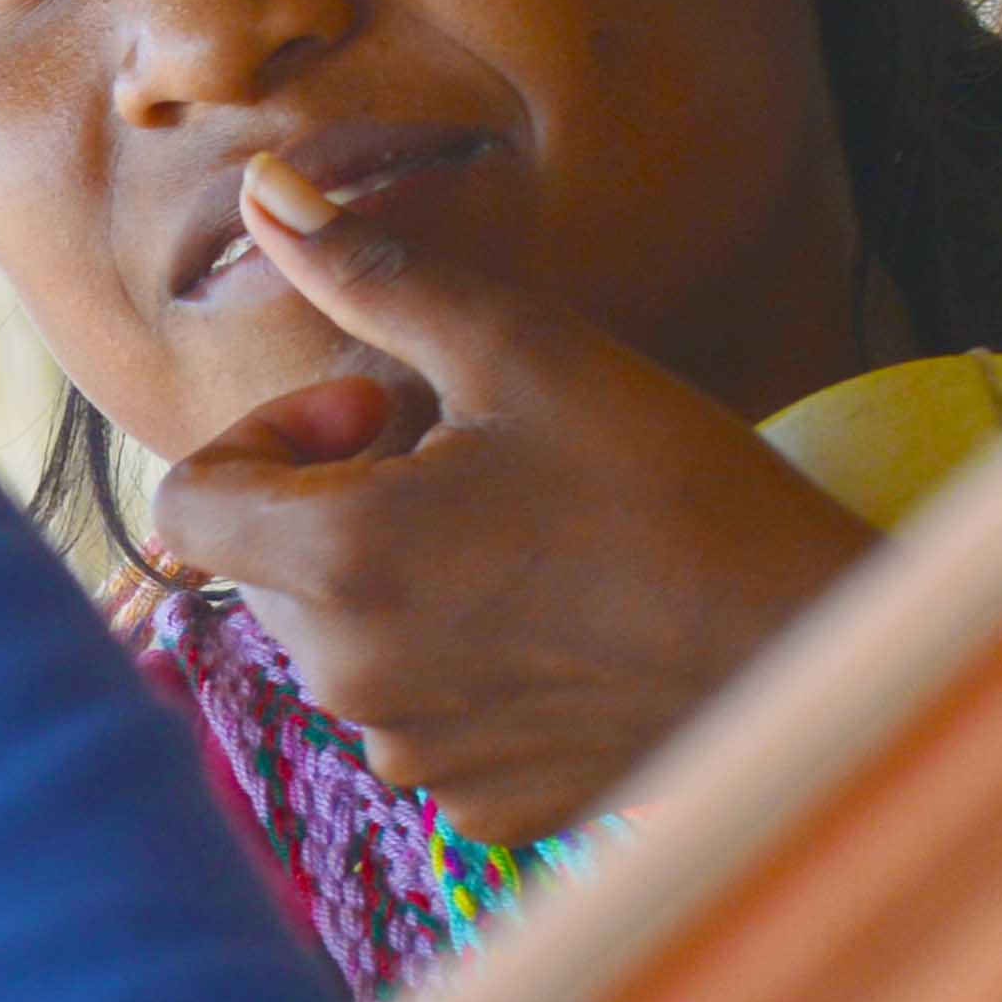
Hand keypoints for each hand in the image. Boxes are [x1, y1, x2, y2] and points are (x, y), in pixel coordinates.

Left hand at [146, 152, 874, 847]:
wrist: (816, 647)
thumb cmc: (674, 487)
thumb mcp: (524, 348)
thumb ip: (371, 272)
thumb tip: (263, 191)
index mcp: (340, 564)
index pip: (186, 504)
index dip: (266, 436)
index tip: (372, 412)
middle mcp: (352, 681)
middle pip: (266, 568)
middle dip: (338, 496)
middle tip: (467, 457)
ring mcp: (418, 759)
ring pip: (344, 643)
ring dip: (396, 579)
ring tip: (526, 535)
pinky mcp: (483, 810)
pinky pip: (421, 718)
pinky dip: (458, 665)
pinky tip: (560, 620)